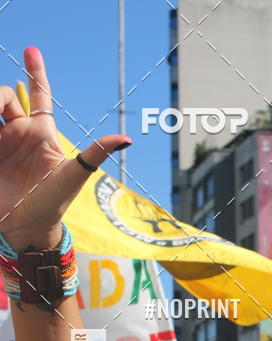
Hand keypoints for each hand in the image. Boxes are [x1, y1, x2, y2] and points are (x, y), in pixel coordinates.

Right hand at [0, 47, 129, 249]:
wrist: (27, 227)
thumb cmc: (54, 204)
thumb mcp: (74, 176)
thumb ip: (95, 154)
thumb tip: (126, 139)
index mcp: (42, 133)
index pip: (39, 95)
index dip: (36, 72)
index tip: (31, 50)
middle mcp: (20, 133)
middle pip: (6, 97)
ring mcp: (2, 143)